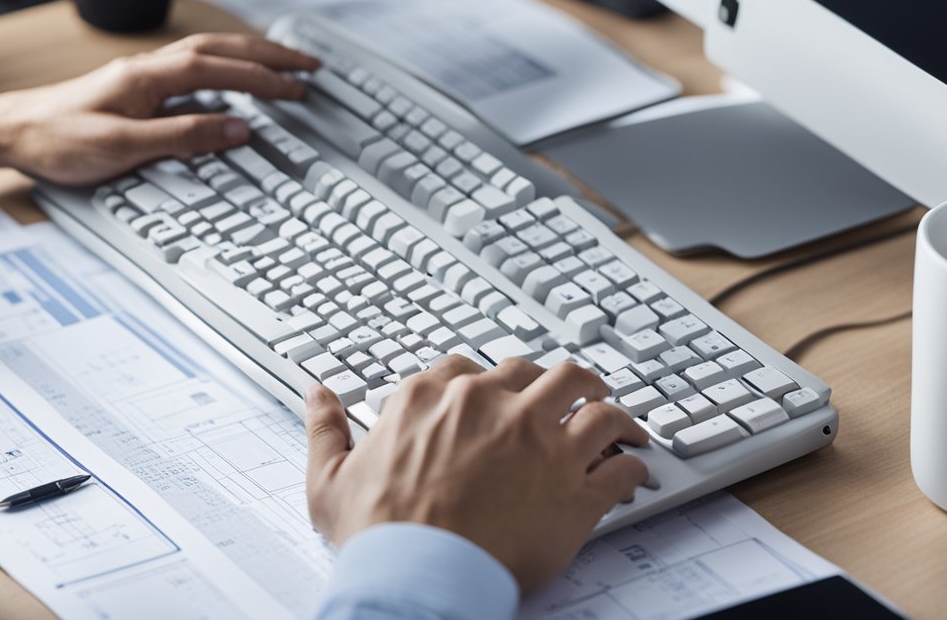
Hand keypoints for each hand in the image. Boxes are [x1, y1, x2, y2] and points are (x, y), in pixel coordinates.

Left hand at [0, 33, 319, 183]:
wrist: (11, 132)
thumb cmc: (58, 140)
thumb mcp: (123, 148)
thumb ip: (183, 138)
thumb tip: (237, 130)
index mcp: (149, 77)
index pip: (221, 70)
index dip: (264, 79)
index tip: (299, 89)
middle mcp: (150, 67)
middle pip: (223, 49)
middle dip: (270, 56)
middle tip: (310, 66)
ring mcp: (143, 74)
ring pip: (210, 52)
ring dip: (251, 57)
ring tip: (284, 66)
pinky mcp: (137, 86)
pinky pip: (195, 65)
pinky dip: (227, 65)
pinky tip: (234, 80)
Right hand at [304, 355, 648, 593]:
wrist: (418, 578)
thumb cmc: (376, 535)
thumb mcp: (329, 478)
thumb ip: (325, 428)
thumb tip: (315, 393)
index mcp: (434, 398)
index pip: (472, 368)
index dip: (491, 381)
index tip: (500, 394)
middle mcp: (493, 407)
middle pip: (543, 371)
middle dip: (560, 381)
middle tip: (571, 395)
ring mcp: (540, 444)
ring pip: (595, 401)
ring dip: (612, 409)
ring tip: (618, 419)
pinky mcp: (574, 489)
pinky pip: (620, 464)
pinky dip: (630, 464)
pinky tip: (631, 470)